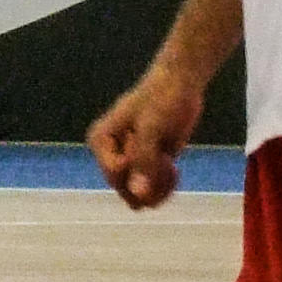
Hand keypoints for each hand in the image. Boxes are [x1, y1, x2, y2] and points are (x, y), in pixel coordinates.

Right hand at [87, 69, 202, 209]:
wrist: (180, 84)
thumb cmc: (162, 100)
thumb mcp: (153, 129)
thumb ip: (144, 162)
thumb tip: (139, 196)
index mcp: (101, 141)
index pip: (115, 175)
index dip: (138, 169)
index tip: (153, 147)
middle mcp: (110, 155)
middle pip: (126, 190)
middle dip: (149, 180)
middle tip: (165, 159)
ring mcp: (129, 163)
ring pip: (139, 197)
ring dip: (159, 186)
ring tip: (170, 165)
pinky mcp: (147, 167)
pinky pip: (151, 193)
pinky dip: (165, 186)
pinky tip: (174, 168)